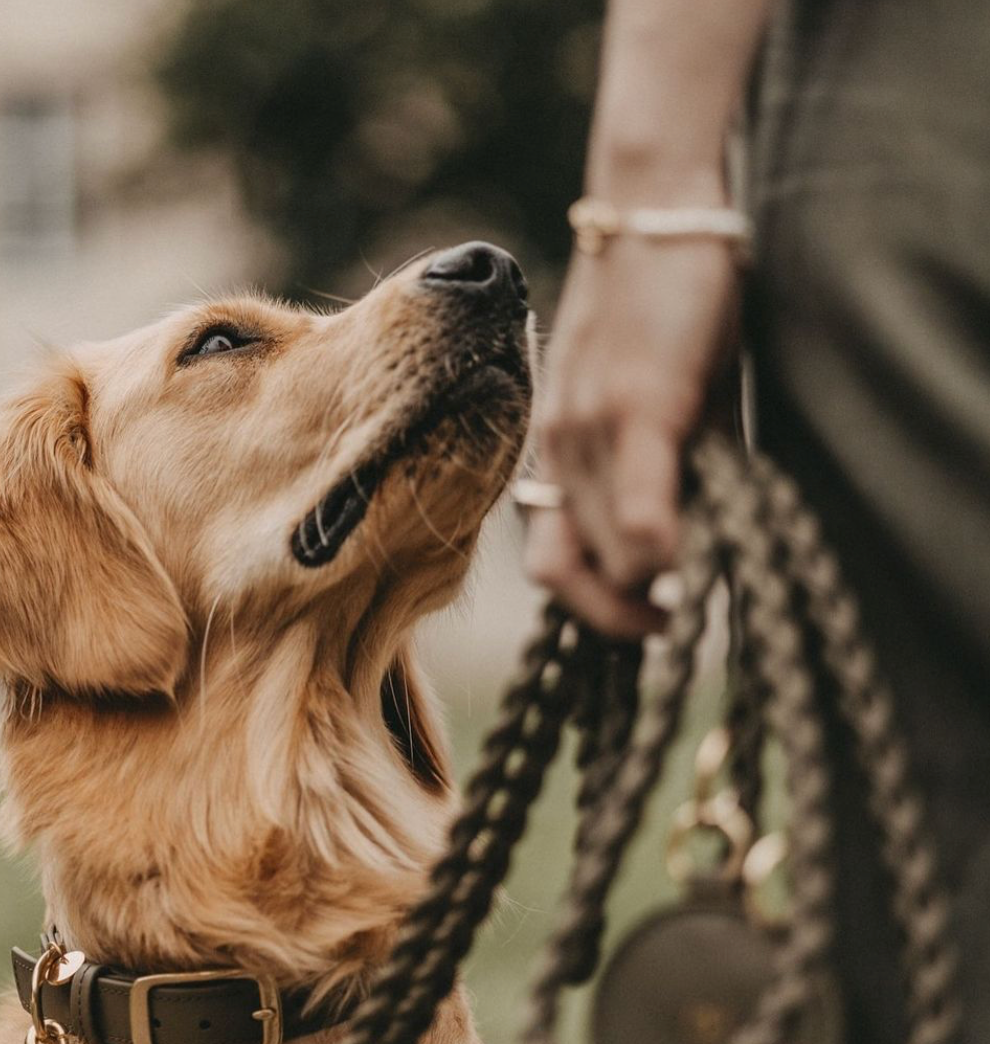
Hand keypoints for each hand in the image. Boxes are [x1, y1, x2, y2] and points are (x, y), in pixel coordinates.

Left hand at [525, 230, 739, 636]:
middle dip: (623, 617)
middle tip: (675, 625)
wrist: (654, 214)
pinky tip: (689, 565)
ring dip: (650, 591)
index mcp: (554, 460)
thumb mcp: (649, 407)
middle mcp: (556, 455)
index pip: (552, 568)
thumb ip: (656, 476)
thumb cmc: (659, 315)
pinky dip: (660, 550)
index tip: (647, 622)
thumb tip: (688, 554)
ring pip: (608, 556)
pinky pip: (639, 508)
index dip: (597, 611)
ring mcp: (586, 433)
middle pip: (570, 578)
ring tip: (693, 594)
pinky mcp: (633, 405)